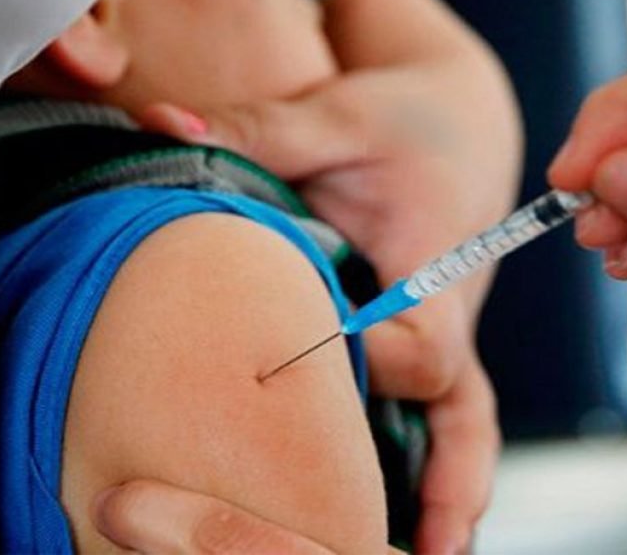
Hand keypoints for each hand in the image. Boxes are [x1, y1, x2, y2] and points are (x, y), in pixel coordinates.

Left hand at [136, 58, 509, 551]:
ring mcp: (442, 334)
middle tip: (431, 550)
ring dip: (446, 489)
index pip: (424, 346)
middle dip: (451, 480)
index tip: (327, 363)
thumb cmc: (404, 122)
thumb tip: (162, 126)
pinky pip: (432, 411)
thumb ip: (261, 128)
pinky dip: (423, 462)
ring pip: (458, 424)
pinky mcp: (424, 340)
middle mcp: (450, 313)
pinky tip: (390, 508)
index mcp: (441, 265)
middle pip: (464, 412)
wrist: (458, 123)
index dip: (379, 366)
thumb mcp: (338, 115)